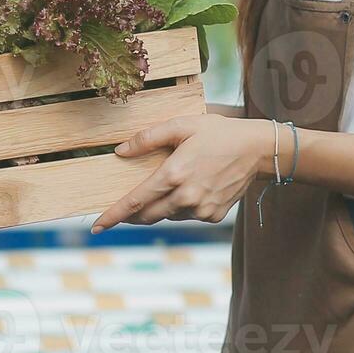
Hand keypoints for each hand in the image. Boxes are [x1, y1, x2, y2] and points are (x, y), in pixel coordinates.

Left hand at [91, 114, 266, 232]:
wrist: (257, 149)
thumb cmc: (218, 133)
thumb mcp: (182, 125)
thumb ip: (148, 138)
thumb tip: (120, 151)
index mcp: (174, 174)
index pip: (135, 201)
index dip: (114, 215)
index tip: (97, 226)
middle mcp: (186, 197)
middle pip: (147, 216)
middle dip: (133, 215)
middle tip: (125, 209)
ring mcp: (201, 209)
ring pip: (168, 215)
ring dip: (162, 206)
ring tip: (175, 184)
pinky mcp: (212, 215)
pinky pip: (188, 216)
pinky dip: (183, 206)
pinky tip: (195, 188)